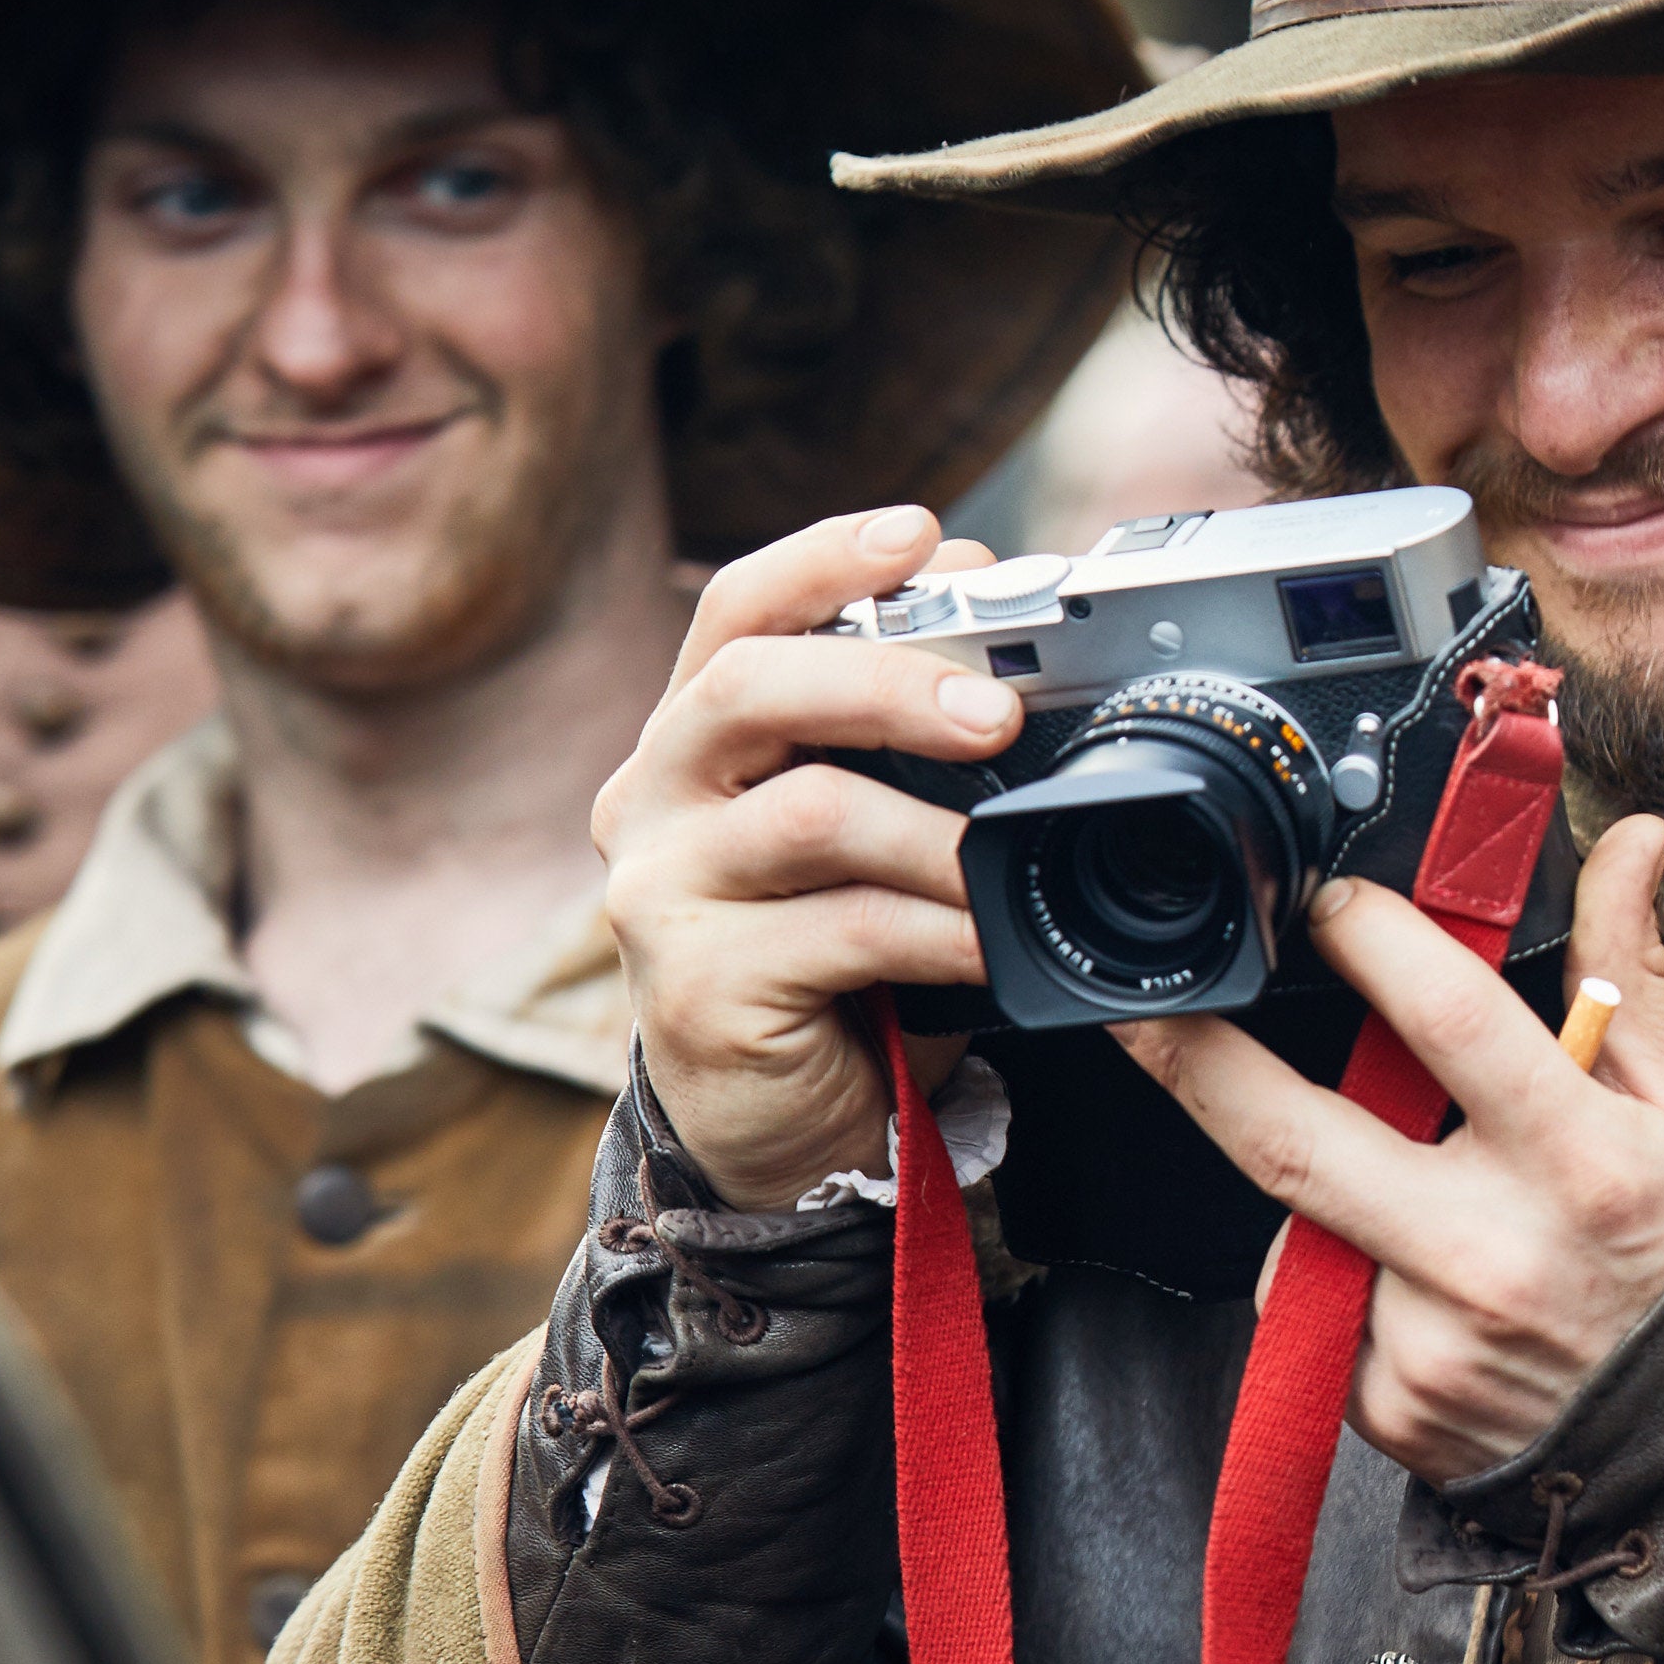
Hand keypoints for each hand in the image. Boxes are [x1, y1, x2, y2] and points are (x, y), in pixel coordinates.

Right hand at [591, 506, 1019, 1210]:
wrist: (783, 1132)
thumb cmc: (837, 967)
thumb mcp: (862, 839)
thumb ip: (896, 756)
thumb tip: (1012, 668)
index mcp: (692, 743)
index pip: (735, 614)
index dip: (824, 561)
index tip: (922, 531)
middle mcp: (652, 802)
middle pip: (752, 688)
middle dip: (887, 679)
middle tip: (996, 710)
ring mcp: (660, 896)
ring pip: (807, 813)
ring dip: (936, 830)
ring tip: (1012, 858)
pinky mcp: (697, 989)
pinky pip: (844, 931)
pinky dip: (942, 930)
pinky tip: (994, 943)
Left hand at [1114, 816, 1663, 1481]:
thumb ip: (1625, 971)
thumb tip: (1630, 836)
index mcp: (1581, 1160)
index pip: (1449, 1022)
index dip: (1371, 942)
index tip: (1326, 902)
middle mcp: (1496, 1254)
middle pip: (1294, 1140)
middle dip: (1198, 1061)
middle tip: (1141, 1008)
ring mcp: (1433, 1342)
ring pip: (1303, 1232)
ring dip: (1320, 1193)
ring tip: (1415, 1201)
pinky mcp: (1393, 1409)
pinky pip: (1321, 1318)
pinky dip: (1345, 1286)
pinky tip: (1423, 1289)